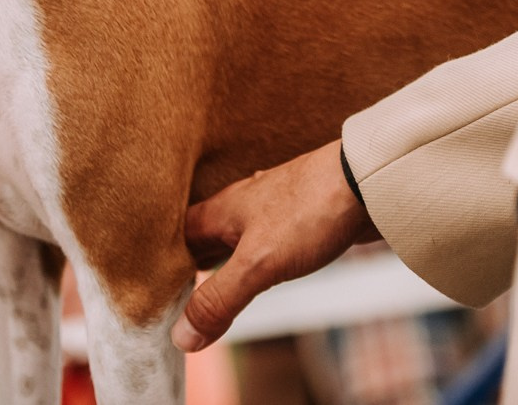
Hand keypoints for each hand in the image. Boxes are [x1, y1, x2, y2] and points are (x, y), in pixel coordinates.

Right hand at [172, 141, 379, 351]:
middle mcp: (237, 207)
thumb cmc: (310, 213)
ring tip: (208, 290)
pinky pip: (259, 241)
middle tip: (174, 300)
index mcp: (218, 210)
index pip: (173, 238)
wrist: (367, 182)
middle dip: (185, 265)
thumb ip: (220, 299)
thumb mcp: (258, 264)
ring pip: (230, 238)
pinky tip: (258, 270)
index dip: (159, 265)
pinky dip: (249, 260)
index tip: (150, 294)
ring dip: (219, 263)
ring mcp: (267, 210)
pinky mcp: (294, 218)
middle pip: (199, 238)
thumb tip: (181, 335)